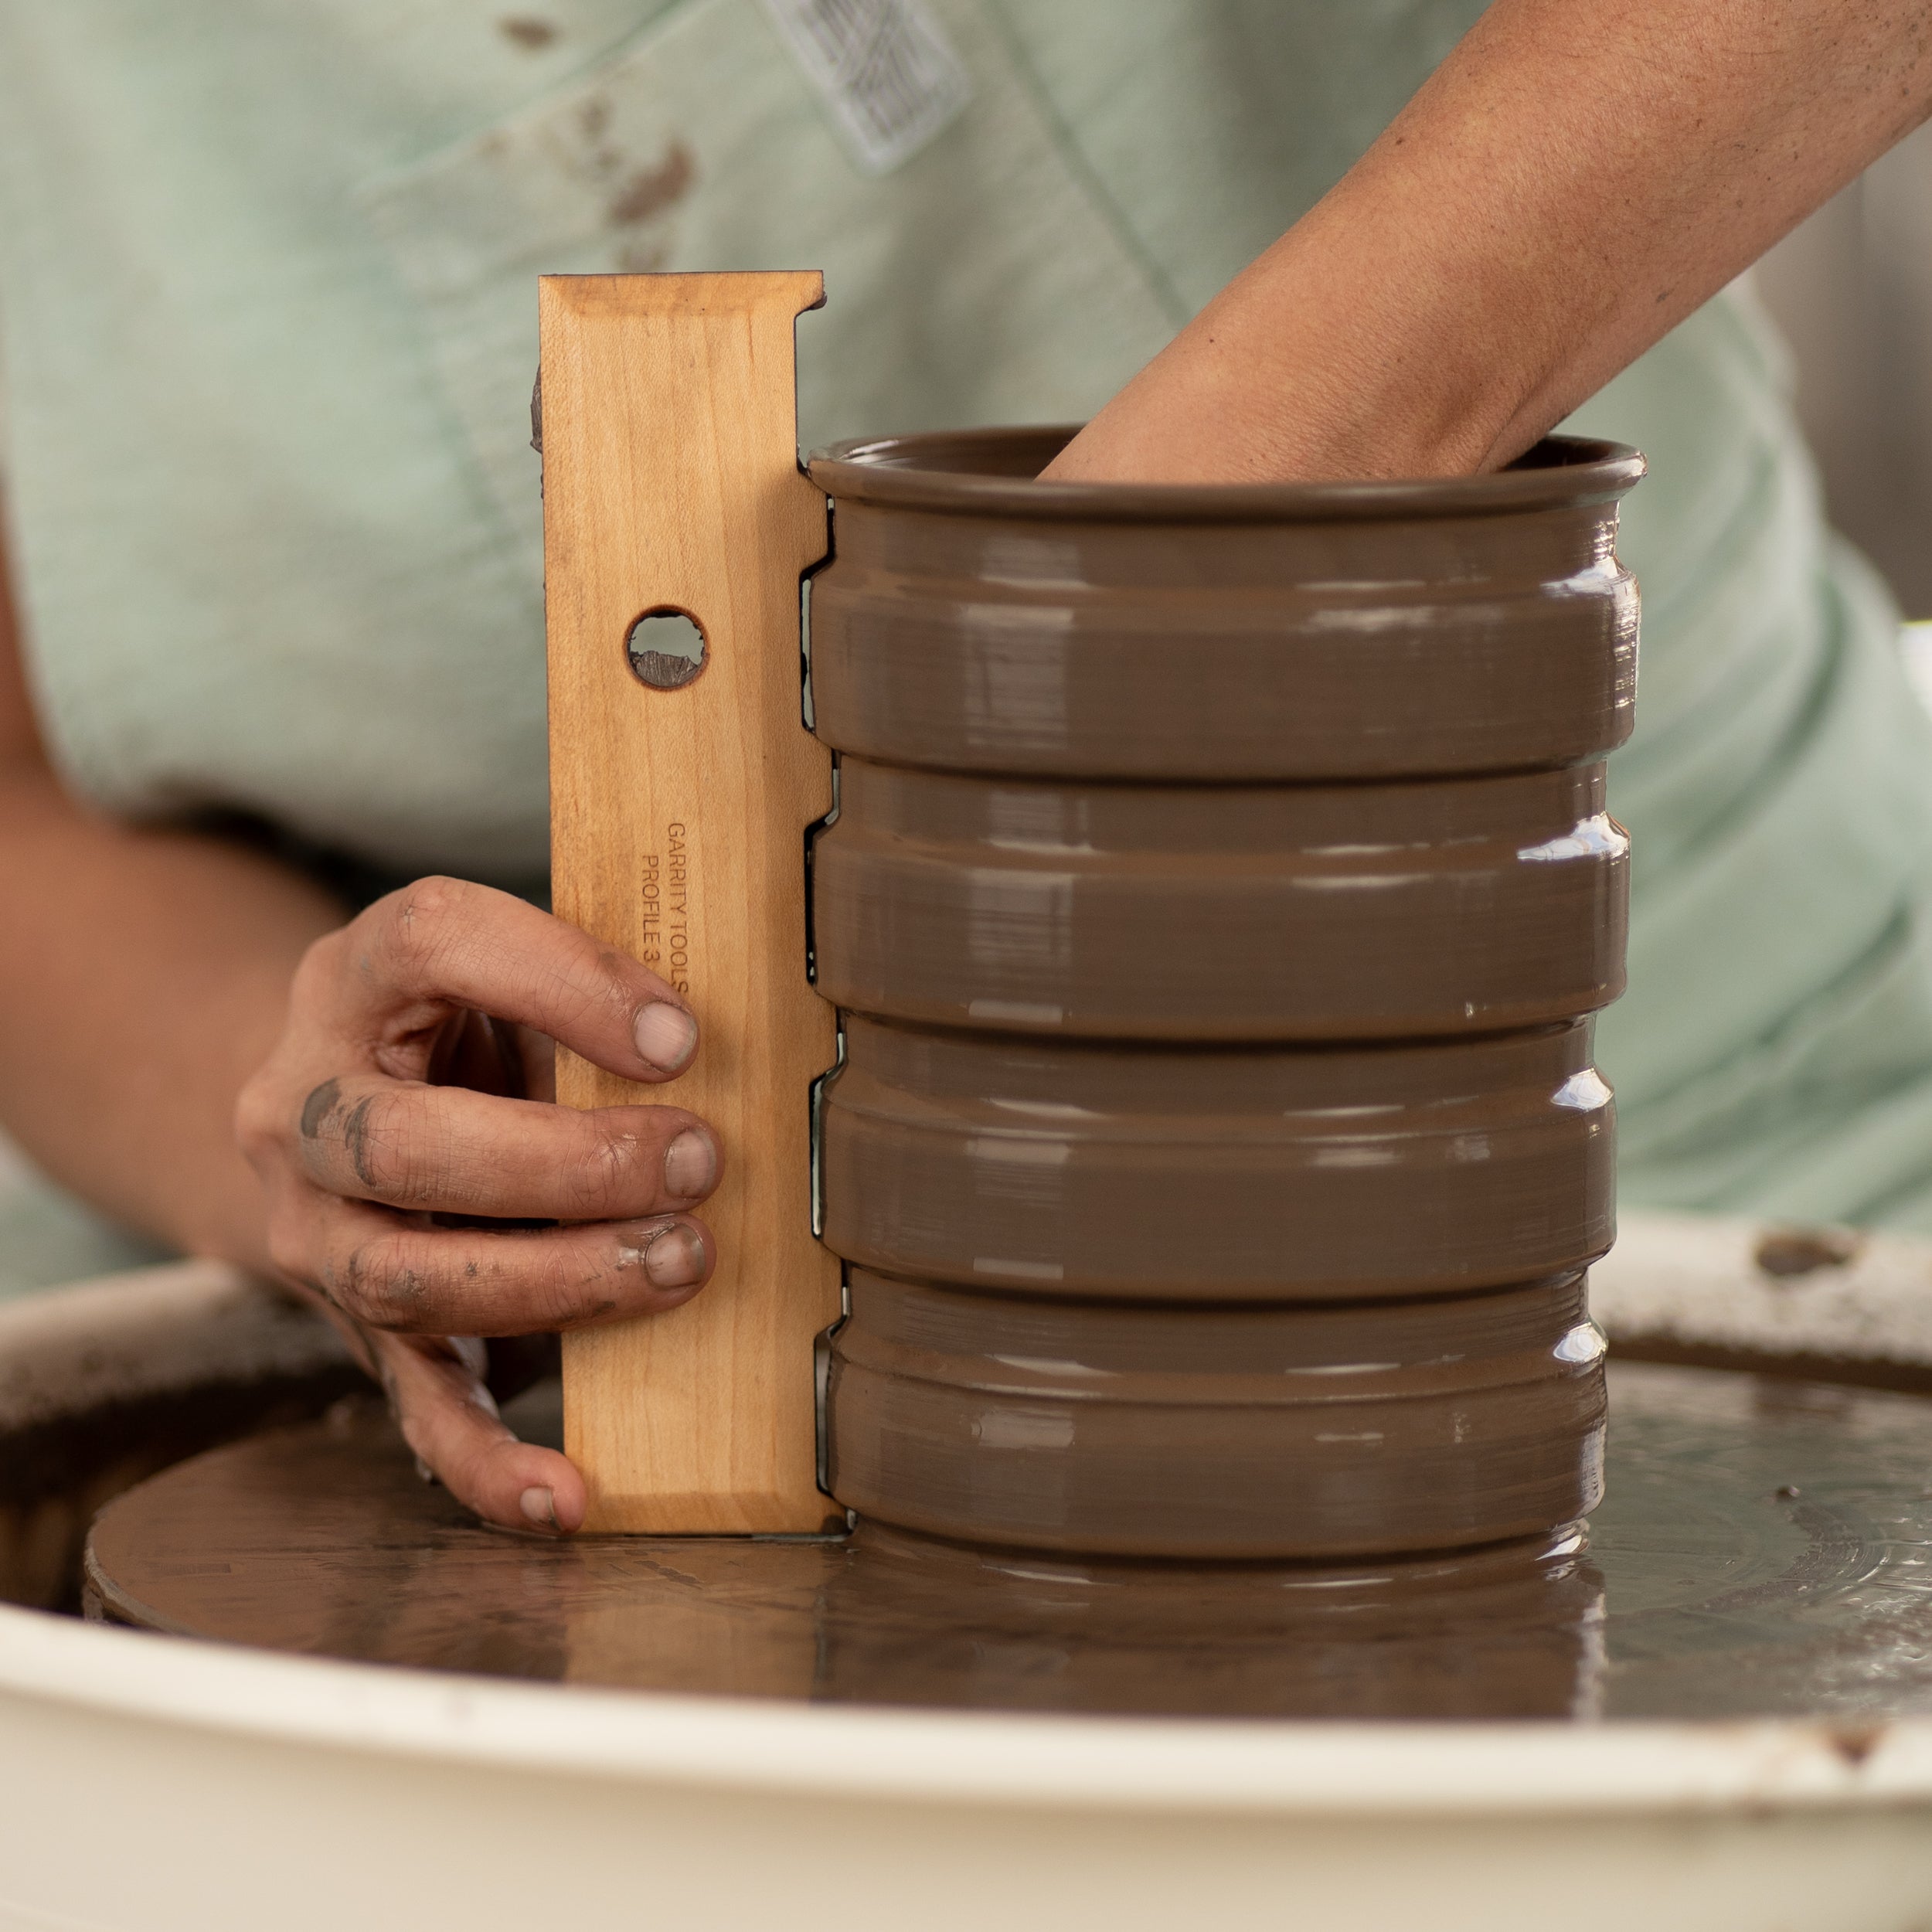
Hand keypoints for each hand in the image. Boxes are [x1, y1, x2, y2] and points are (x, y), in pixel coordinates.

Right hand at [236, 876, 717, 1533]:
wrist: (324, 1109)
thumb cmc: (458, 1028)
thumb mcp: (502, 978)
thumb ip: (585, 997)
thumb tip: (732, 1045)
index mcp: (352, 980)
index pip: (431, 943)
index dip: (559, 981)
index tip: (679, 1034)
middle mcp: (303, 1107)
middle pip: (406, 1143)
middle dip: (569, 1163)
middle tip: (698, 1160)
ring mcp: (315, 1229)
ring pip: (411, 1277)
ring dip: (562, 1283)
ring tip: (682, 1262)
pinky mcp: (352, 1330)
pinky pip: (411, 1409)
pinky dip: (490, 1465)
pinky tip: (569, 1494)